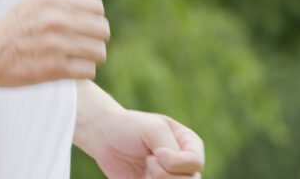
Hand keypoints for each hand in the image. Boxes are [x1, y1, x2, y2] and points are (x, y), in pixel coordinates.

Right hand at [0, 0, 109, 85]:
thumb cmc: (12, 29)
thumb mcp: (34, 4)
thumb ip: (62, 3)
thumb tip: (95, 9)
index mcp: (52, 0)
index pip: (96, 7)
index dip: (94, 19)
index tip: (84, 28)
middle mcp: (56, 19)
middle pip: (102, 30)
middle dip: (96, 39)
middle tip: (83, 46)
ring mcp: (56, 44)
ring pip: (99, 51)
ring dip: (91, 57)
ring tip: (78, 59)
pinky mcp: (54, 68)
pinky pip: (89, 70)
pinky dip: (83, 72)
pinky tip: (71, 70)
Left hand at [86, 109, 204, 178]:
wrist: (103, 136)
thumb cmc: (129, 126)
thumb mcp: (153, 129)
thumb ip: (170, 148)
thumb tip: (172, 168)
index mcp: (189, 145)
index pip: (195, 164)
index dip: (176, 162)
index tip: (156, 153)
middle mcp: (183, 164)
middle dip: (164, 175)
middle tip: (148, 162)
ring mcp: (169, 178)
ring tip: (145, 171)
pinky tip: (140, 178)